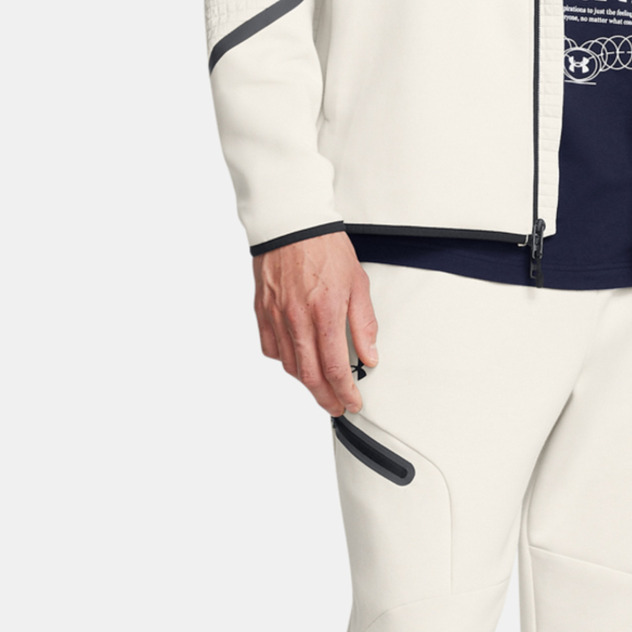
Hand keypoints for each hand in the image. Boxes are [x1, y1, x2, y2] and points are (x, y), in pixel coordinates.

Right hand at [253, 232, 377, 416]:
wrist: (292, 224)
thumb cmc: (326, 249)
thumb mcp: (358, 284)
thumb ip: (364, 325)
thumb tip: (369, 357)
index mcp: (324, 313)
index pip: (334, 367)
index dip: (344, 392)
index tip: (352, 403)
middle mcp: (297, 319)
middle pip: (309, 375)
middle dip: (325, 398)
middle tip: (336, 407)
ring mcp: (276, 317)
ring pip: (289, 365)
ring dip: (306, 382)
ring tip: (321, 387)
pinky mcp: (262, 311)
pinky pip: (271, 348)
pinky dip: (285, 360)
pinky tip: (297, 360)